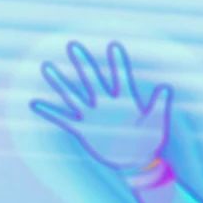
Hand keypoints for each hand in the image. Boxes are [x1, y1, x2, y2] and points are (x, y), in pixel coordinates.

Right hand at [31, 41, 173, 171]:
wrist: (138, 158)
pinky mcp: (83, 130)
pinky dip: (50, 112)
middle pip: (92, 79)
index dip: (118, 61)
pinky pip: (64, 119)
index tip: (113, 44)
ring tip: (47, 66)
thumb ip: (159, 104)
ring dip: (60, 82)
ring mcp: (92, 115)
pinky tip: (35, 103)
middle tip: (72, 44)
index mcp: (125, 99)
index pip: (120, 76)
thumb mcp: (157, 121)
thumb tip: (167, 87)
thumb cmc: (150, 138)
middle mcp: (105, 103)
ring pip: (73, 94)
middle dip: (82, 63)